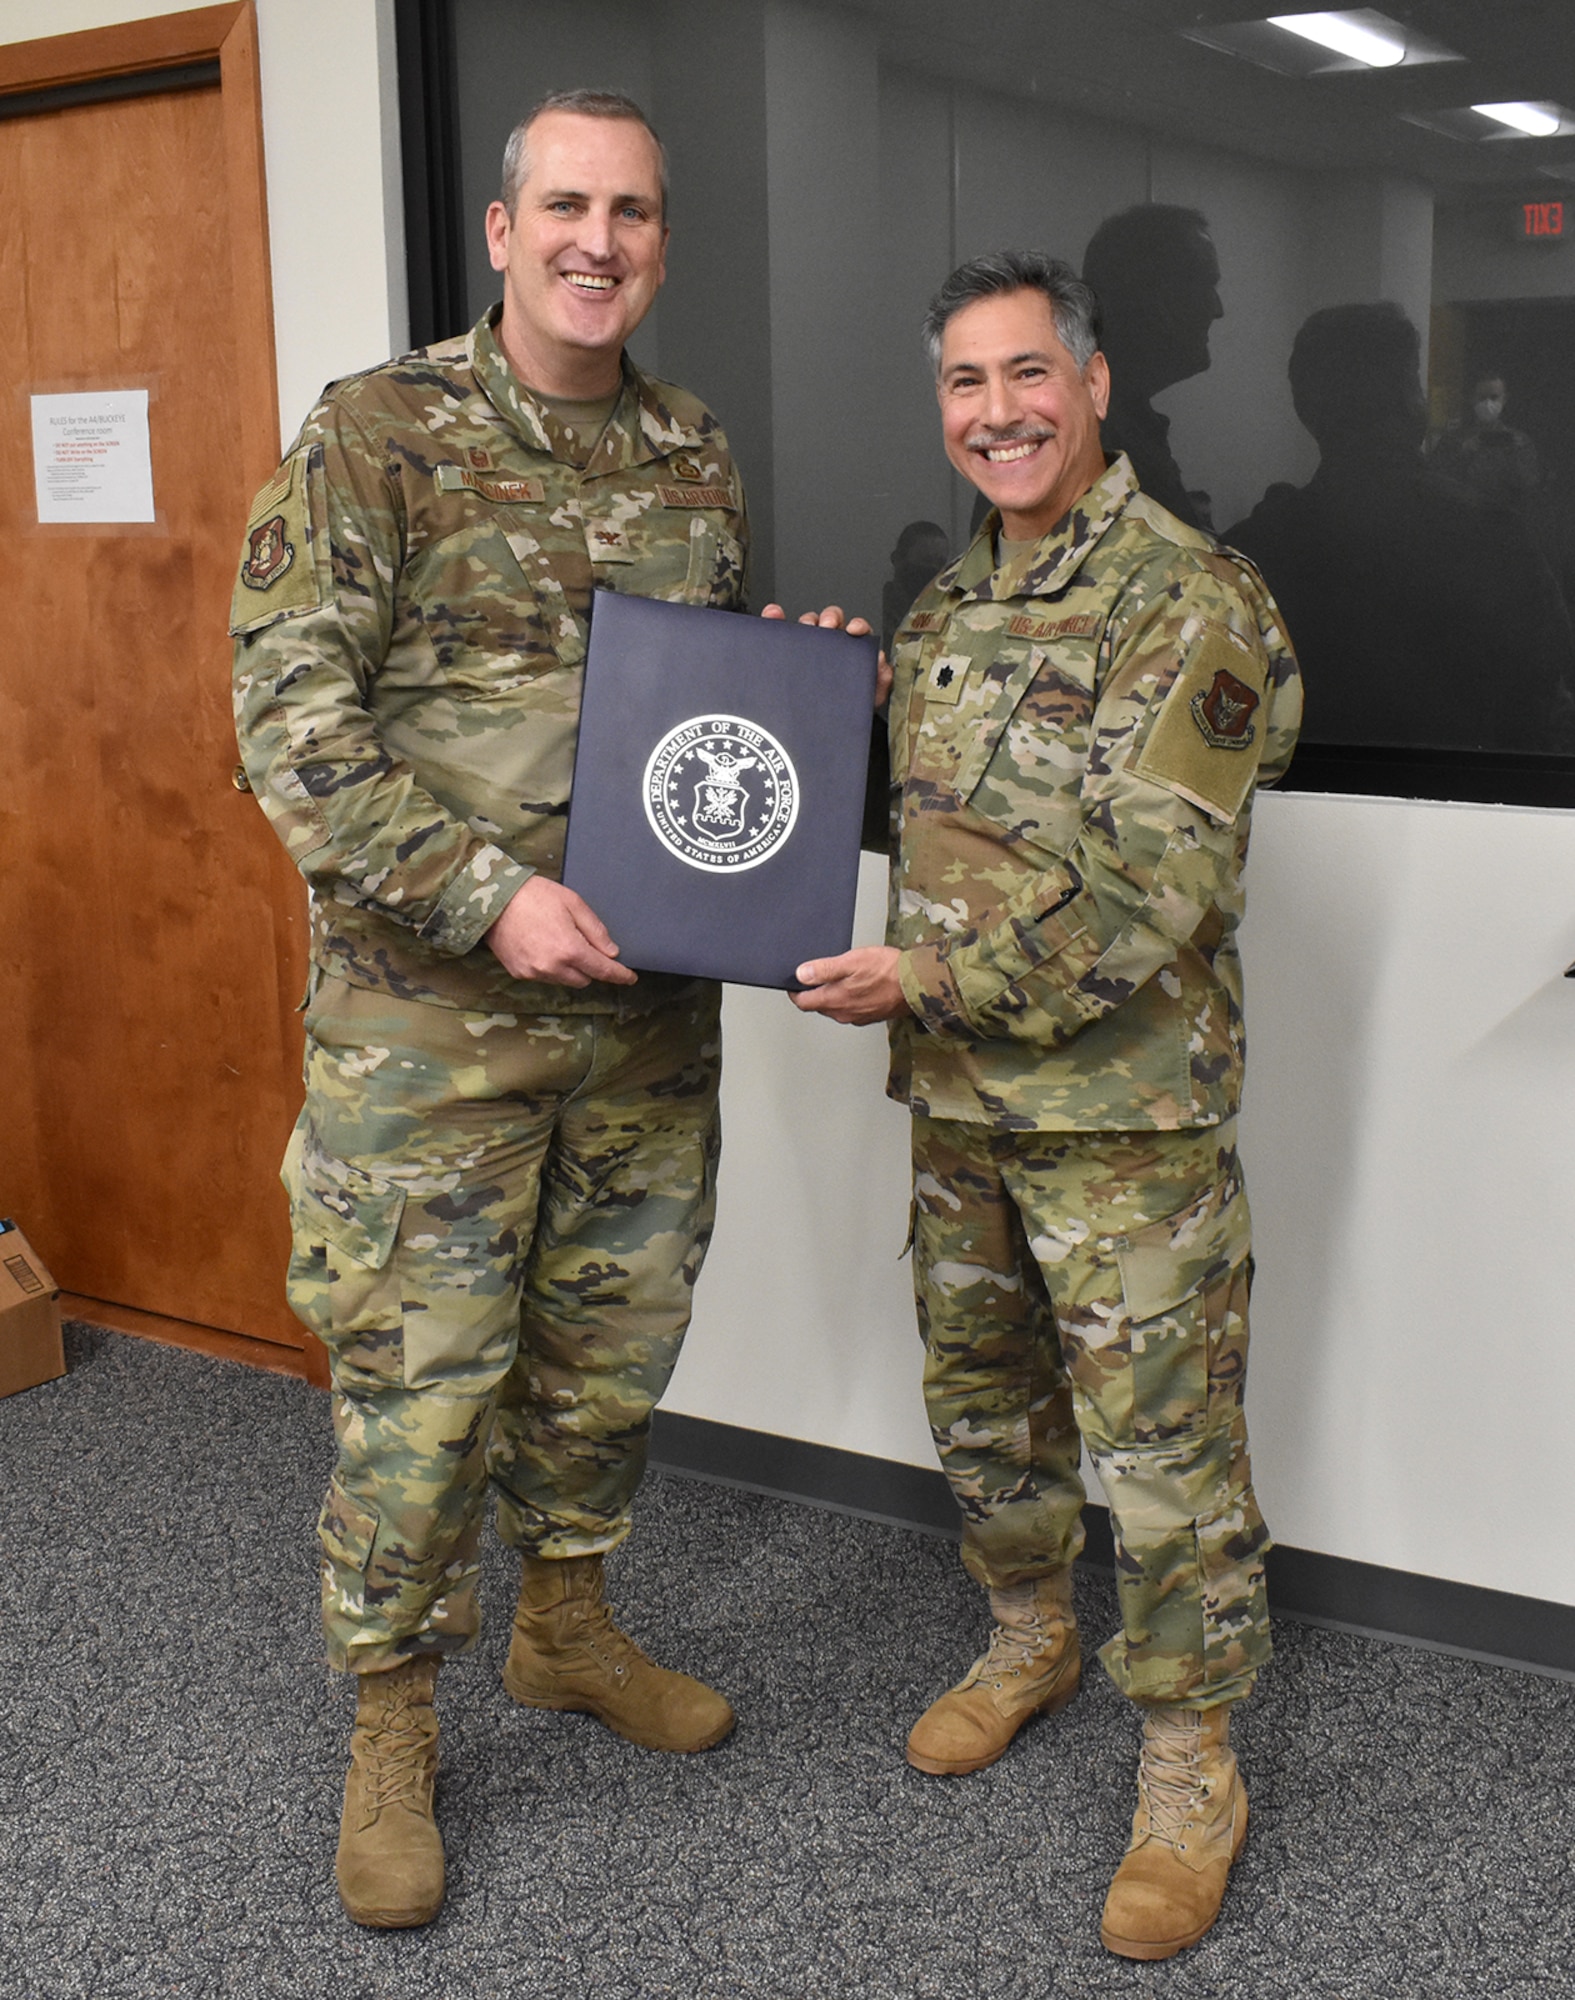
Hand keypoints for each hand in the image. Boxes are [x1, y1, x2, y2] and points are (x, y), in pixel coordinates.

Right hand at [485, 876, 636, 986]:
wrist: (493, 899)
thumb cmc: (535, 896)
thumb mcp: (573, 903)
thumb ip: (595, 931)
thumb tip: (611, 952)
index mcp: (570, 950)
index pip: (603, 970)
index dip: (619, 975)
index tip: (630, 978)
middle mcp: (553, 967)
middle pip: (584, 979)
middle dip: (590, 966)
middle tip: (583, 944)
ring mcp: (534, 972)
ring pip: (564, 980)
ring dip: (569, 968)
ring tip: (558, 941)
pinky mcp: (519, 973)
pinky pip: (544, 976)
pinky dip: (550, 967)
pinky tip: (541, 945)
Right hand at [761, 604, 888, 705]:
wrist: (830, 725)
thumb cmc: (849, 704)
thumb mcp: (870, 694)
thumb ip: (880, 678)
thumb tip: (880, 660)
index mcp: (852, 649)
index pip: (857, 629)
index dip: (857, 625)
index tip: (854, 630)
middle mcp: (831, 643)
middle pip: (831, 619)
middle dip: (830, 618)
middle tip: (828, 627)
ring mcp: (809, 647)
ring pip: (807, 624)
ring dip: (805, 620)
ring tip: (803, 628)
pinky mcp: (788, 653)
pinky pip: (779, 631)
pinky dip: (774, 619)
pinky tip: (773, 616)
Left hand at [789, 946, 906, 1023]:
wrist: (917, 984)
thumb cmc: (887, 971)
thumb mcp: (851, 962)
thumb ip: (823, 970)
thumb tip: (801, 974)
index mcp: (834, 1000)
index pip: (803, 1002)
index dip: (795, 992)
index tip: (794, 984)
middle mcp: (843, 1013)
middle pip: (818, 1006)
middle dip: (814, 992)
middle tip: (816, 977)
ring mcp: (857, 1017)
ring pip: (835, 1008)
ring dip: (832, 996)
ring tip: (839, 978)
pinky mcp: (870, 1016)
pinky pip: (851, 1010)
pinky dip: (848, 1000)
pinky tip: (858, 986)